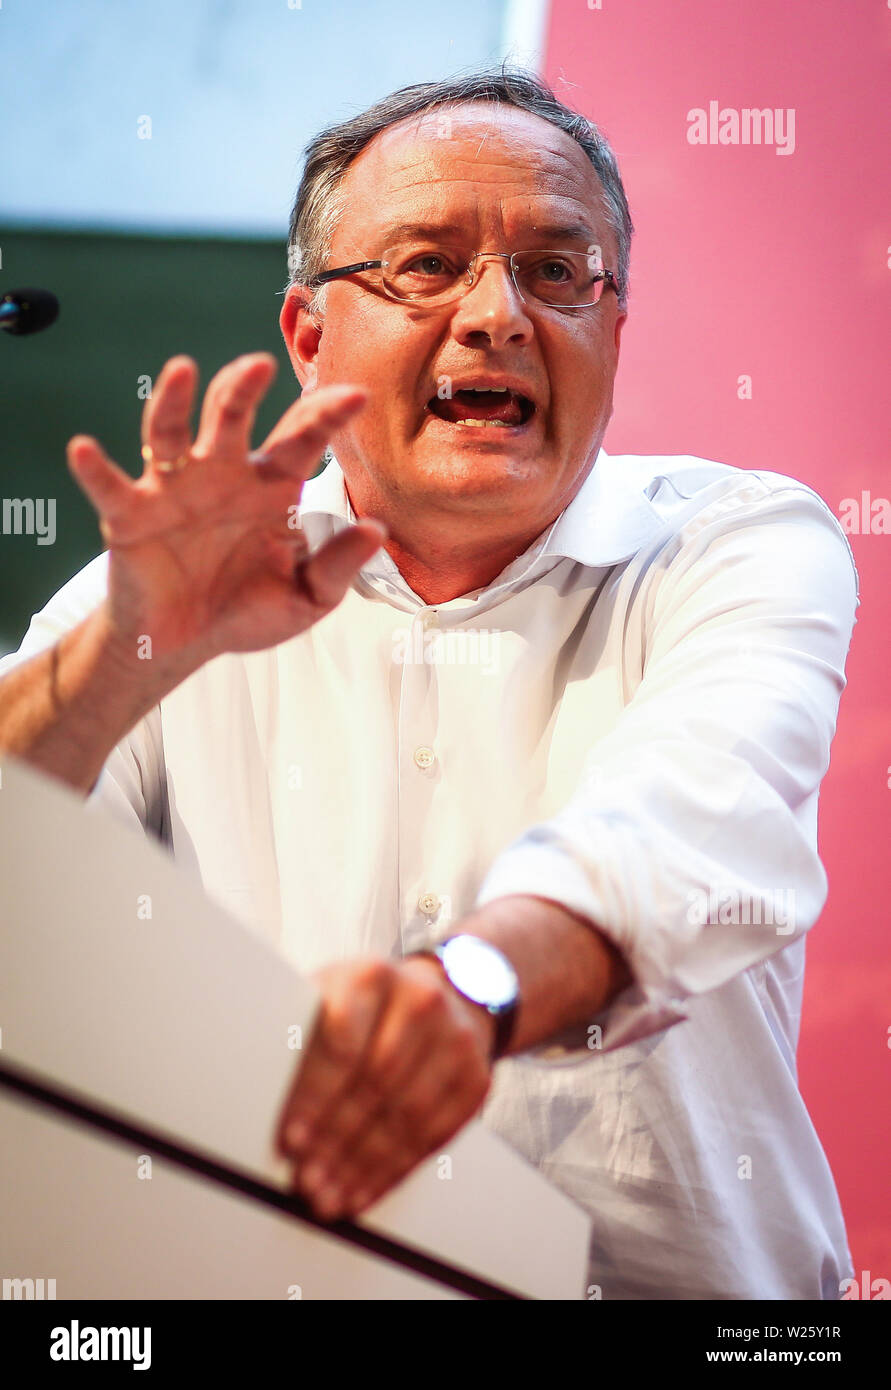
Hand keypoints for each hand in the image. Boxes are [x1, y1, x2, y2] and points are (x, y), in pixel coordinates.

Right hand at [66, 353, 385, 678]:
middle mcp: (222, 475)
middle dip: (244, 387)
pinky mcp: (130, 515)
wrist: (185, 644)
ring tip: (181, 371)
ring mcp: (174, 489)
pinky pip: (110, 486)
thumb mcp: (306, 597)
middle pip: (232, 416)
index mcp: (271, 488)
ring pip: (170, 432)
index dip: (326, 415)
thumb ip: (338, 566)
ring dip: (172, 399)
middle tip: (261, 363)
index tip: (356, 396)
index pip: (302, 439)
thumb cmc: (247, 609)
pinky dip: (95, 468)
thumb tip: (376, 531)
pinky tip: (84, 449)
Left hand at [275, 955, 495, 1220]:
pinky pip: (435, 1135)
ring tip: (328, 1195)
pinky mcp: (476, 1079)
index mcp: (372, 976)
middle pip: (375, 1083)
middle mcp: (420, 1002)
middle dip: (336, 1139)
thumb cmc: (370, 1002)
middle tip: (305, 1179)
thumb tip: (248, 1081)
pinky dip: (394, 1170)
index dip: (315, 1095)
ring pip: (407, 1115)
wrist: (449, 992)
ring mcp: (456, 1041)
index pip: (342, 1040)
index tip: (291, 1137)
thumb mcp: (333, 993)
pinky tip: (364, 1189)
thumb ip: (302, 1027)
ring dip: (363, 1164)